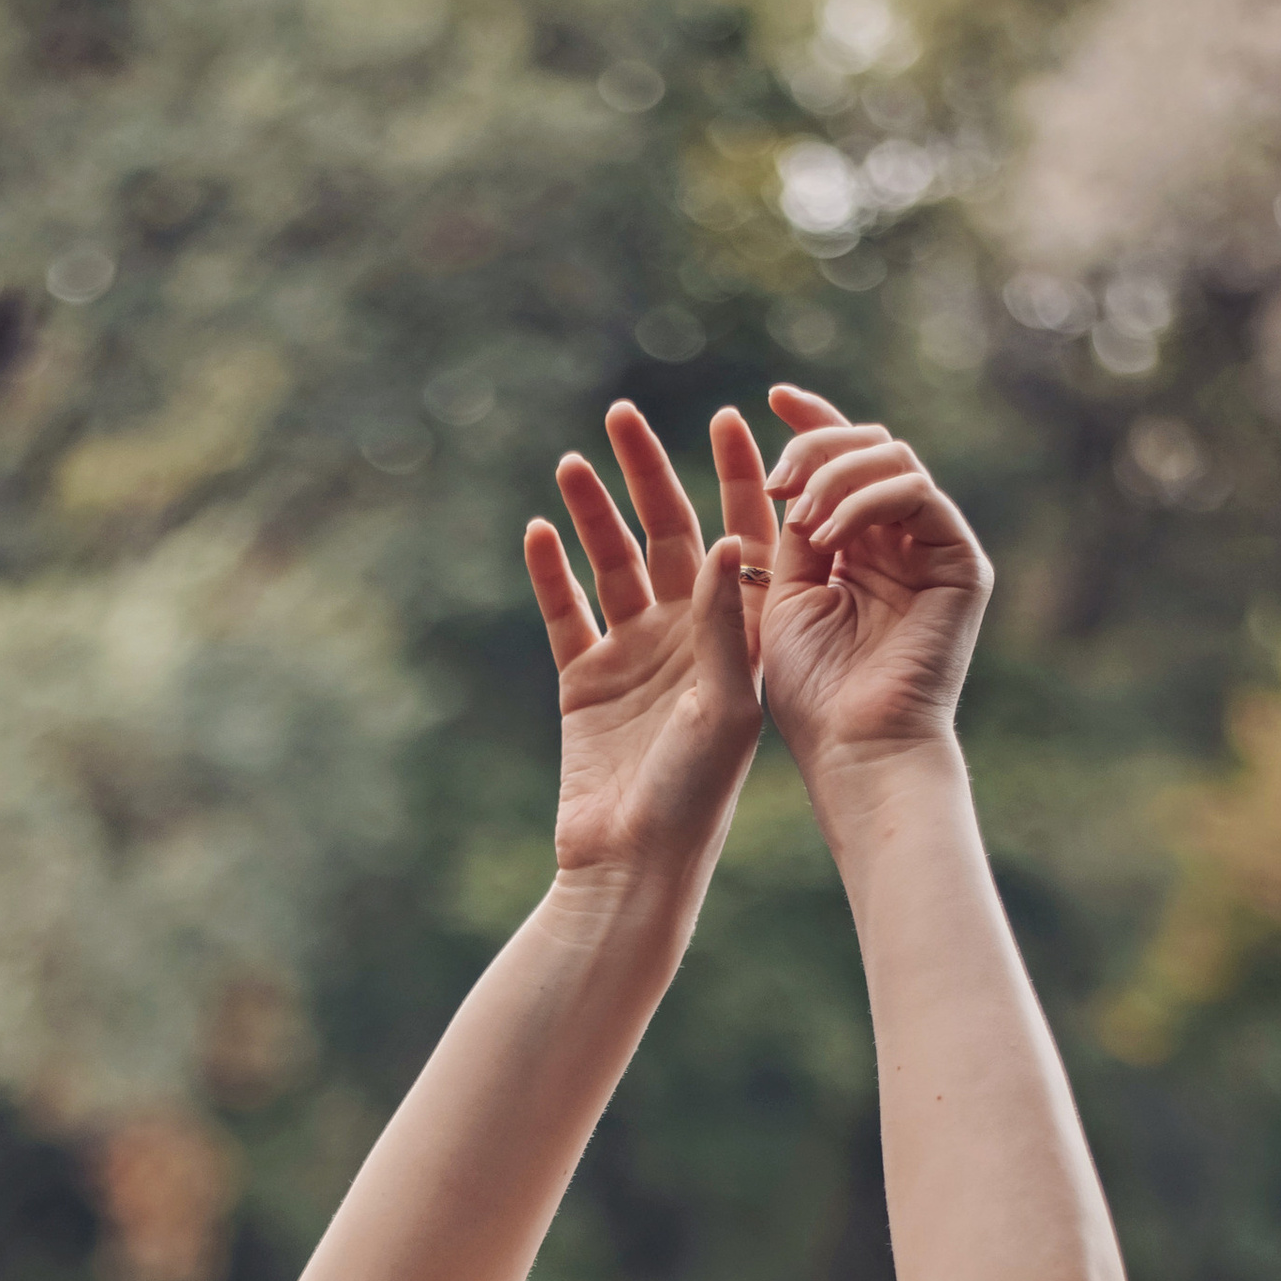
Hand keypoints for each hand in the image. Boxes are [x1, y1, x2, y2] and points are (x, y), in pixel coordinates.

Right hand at [525, 401, 773, 880]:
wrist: (631, 864)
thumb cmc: (694, 795)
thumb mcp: (723, 706)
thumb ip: (721, 624)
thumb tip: (724, 538)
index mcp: (736, 637)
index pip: (740, 537)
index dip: (736, 477)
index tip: (728, 415)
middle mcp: (687, 637)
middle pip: (666, 535)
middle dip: (646, 475)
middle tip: (623, 416)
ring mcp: (633, 655)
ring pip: (611, 563)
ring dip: (593, 513)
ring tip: (573, 463)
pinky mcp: (584, 681)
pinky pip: (564, 611)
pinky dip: (551, 571)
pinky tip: (540, 529)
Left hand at [753, 385, 991, 776]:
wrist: (856, 747)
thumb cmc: (812, 692)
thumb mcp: (785, 596)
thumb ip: (794, 534)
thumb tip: (796, 478)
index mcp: (857, 547)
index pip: (842, 463)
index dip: (811, 423)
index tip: (770, 397)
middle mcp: (899, 541)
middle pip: (869, 447)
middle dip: (817, 445)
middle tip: (779, 483)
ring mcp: (934, 549)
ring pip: (894, 458)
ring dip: (838, 473)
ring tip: (802, 518)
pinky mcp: (961, 564)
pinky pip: (917, 493)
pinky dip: (867, 499)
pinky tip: (830, 533)